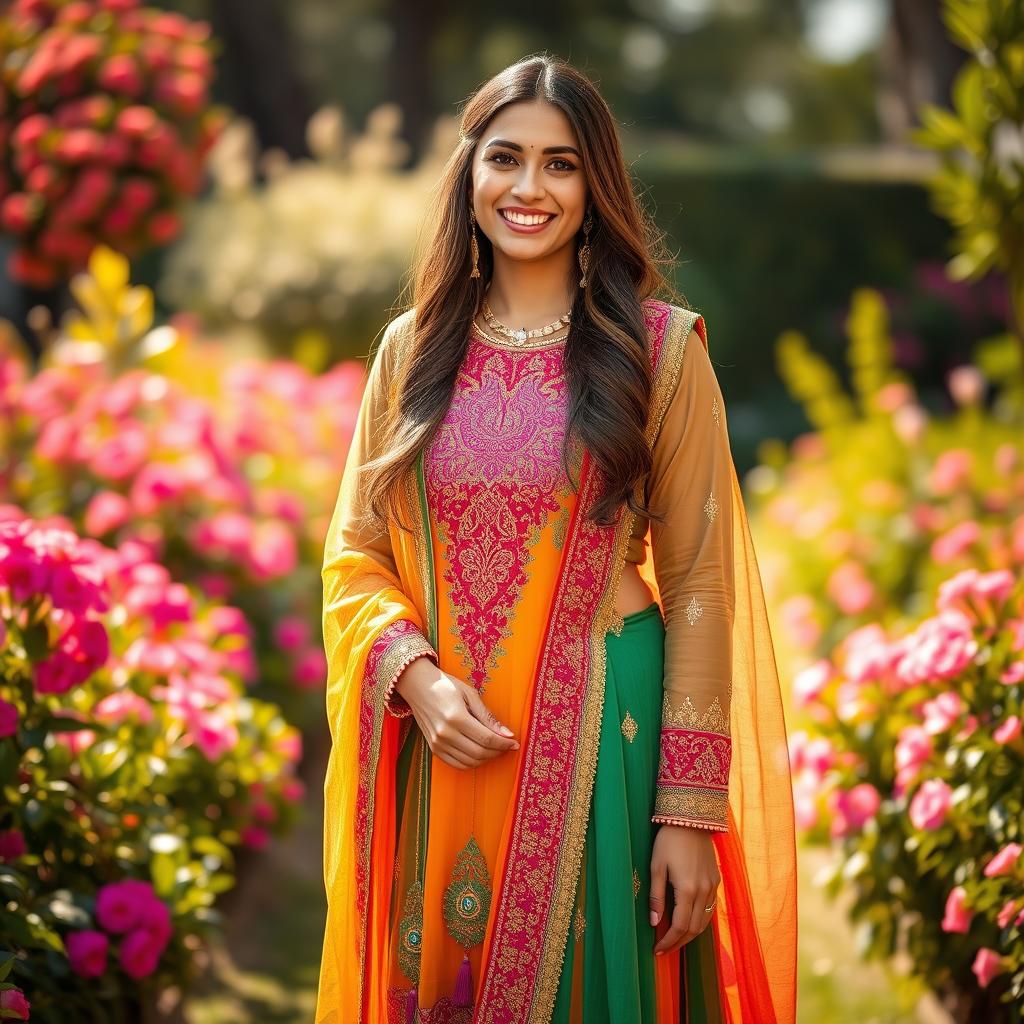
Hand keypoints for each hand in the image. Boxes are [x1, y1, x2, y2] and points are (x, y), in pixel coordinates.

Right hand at [395, 657, 519, 769]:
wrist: (418, 686)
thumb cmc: (446, 686)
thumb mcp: (470, 694)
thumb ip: (488, 716)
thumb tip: (507, 734)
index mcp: (456, 717)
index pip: (486, 738)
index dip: (503, 743)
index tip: (514, 742)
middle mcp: (445, 733)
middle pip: (479, 752)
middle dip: (498, 751)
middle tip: (507, 745)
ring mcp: (438, 743)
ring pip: (469, 761)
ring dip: (486, 759)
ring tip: (495, 749)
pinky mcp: (433, 748)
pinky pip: (456, 764)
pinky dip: (471, 763)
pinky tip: (480, 754)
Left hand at [649, 824, 721, 954]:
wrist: (691, 819)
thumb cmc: (668, 840)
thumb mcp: (656, 866)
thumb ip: (656, 896)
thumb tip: (654, 923)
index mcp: (687, 889)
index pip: (679, 927)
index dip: (668, 942)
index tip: (657, 950)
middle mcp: (703, 891)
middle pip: (693, 929)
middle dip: (678, 942)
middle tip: (664, 949)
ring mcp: (713, 886)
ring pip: (704, 921)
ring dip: (690, 934)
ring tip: (675, 940)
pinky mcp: (716, 880)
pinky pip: (710, 908)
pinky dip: (700, 920)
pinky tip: (689, 921)